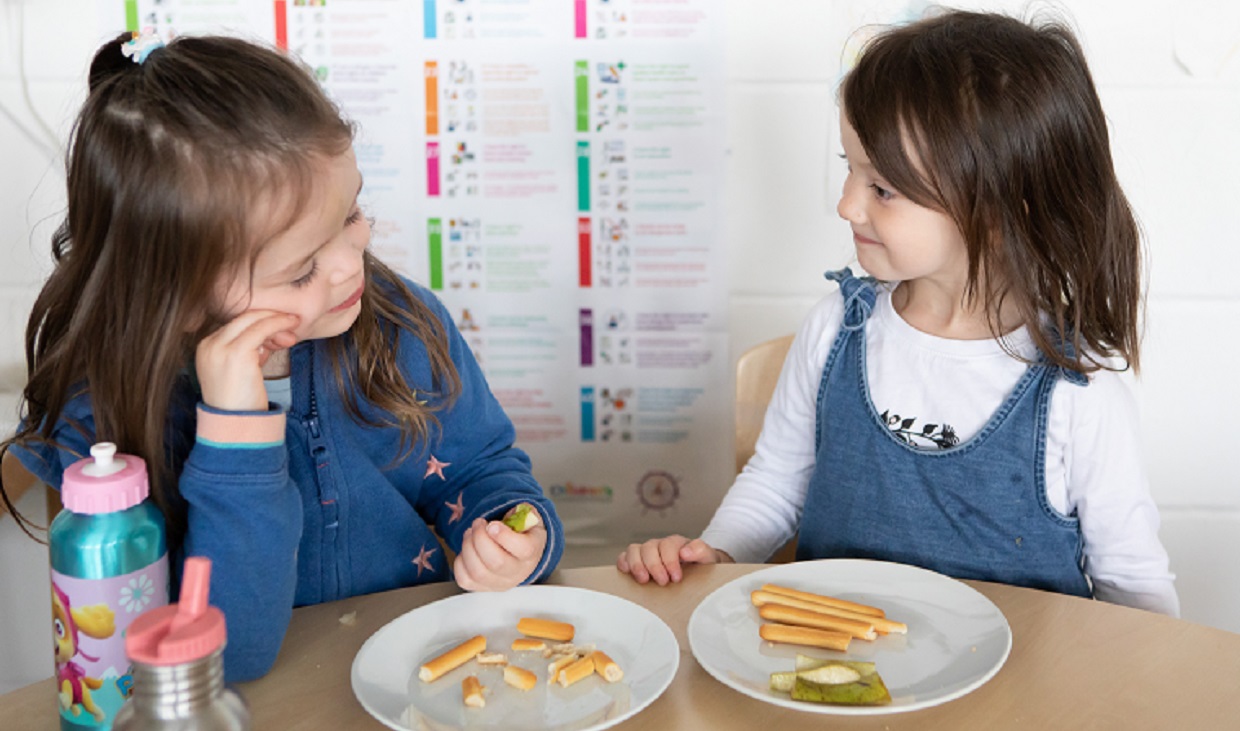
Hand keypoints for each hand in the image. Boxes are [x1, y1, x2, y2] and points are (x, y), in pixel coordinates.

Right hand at [196, 310, 299, 411]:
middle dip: (270, 318)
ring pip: (253, 319)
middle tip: (292, 324)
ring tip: (293, 330)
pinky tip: (290, 329)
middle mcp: (208, 345)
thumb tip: (268, 339)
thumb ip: (250, 352)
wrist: (235, 425)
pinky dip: (278, 324)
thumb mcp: (241, 371)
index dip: (260, 323)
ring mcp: (220, 348)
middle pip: (243, 318)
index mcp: (205, 348)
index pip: (235, 325)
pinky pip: (262, 328)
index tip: (280, 331)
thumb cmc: (241, 403)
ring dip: (276, 321)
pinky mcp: (236, 353)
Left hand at [454, 514, 546, 591]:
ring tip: (470, 533)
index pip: (523, 550)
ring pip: (478, 572)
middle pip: (496, 562)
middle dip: (480, 538)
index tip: (493, 525)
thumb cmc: (523, 534)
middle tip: (478, 523)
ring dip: (468, 547)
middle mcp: (517, 572)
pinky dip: (460, 562)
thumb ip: (523, 513)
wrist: (521, 553)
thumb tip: (512, 514)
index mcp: (531, 552)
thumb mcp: (529, 518)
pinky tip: (467, 549)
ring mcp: (499, 583)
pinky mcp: (483, 587)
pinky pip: (464, 580)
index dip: (504, 537)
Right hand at [616, 535, 730, 584]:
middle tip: (663, 582)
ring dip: (637, 565)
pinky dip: (624, 563)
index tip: (676, 577)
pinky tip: (628, 573)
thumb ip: (701, 550)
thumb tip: (684, 552)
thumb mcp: (708, 557)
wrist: (699, 570)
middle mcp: (659, 545)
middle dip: (654, 566)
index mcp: (675, 543)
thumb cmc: (702, 565)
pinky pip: (624, 557)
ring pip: (634, 550)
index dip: (670, 561)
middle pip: (649, 548)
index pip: (668, 546)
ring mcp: (646, 552)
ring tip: (644, 580)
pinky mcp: (637, 561)